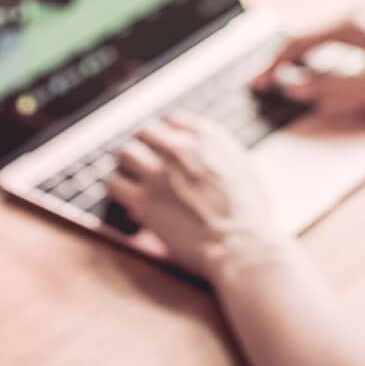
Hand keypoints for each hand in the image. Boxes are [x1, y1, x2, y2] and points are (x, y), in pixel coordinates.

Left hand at [105, 115, 289, 276]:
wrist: (242, 245)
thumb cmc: (251, 214)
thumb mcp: (246, 166)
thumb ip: (222, 151)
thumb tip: (208, 150)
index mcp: (206, 138)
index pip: (172, 120)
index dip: (167, 136)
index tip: (166, 149)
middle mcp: (178, 148)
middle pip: (144, 132)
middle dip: (144, 147)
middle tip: (144, 164)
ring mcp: (158, 173)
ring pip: (124, 153)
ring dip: (127, 166)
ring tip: (131, 180)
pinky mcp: (143, 201)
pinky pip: (113, 184)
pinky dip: (118, 191)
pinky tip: (127, 202)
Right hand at [249, 17, 364, 115]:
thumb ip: (329, 88)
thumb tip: (291, 87)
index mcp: (351, 22)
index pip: (299, 43)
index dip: (275, 66)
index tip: (257, 85)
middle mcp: (357, 10)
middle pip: (308, 35)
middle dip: (284, 61)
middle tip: (265, 84)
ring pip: (323, 34)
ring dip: (304, 57)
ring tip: (287, 80)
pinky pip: (340, 35)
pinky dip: (324, 52)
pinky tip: (322, 69)